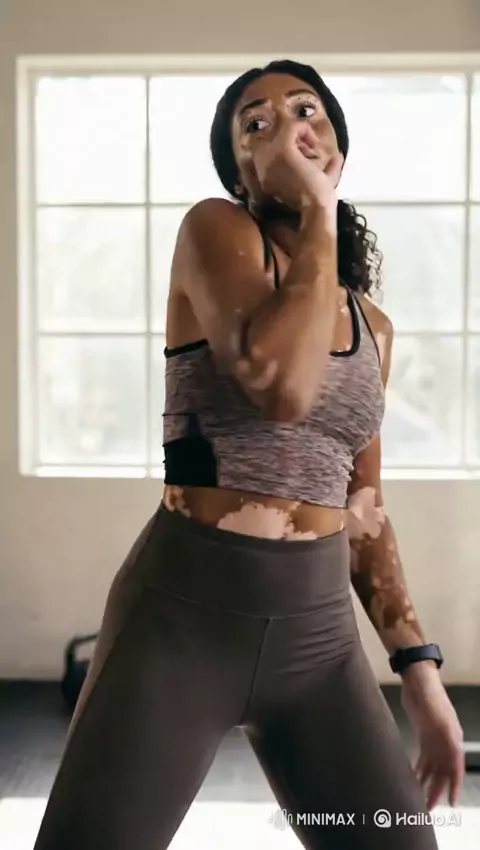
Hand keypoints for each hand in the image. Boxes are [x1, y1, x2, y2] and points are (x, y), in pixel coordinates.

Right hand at [252, 123, 341, 212]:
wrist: (316, 209)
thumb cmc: (317, 203)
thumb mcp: (318, 183)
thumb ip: (326, 170)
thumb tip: (338, 156)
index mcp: (266, 178)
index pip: (270, 150)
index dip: (289, 147)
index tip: (305, 154)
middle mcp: (263, 167)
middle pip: (274, 138)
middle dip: (293, 139)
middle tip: (309, 151)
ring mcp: (270, 158)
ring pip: (283, 130)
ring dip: (301, 135)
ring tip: (313, 149)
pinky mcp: (282, 151)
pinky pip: (291, 127)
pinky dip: (305, 130)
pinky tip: (314, 143)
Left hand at [400, 663, 464, 808]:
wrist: (417, 680)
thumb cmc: (428, 693)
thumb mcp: (437, 713)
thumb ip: (444, 730)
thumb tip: (455, 751)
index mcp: (452, 738)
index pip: (456, 768)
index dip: (454, 786)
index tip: (452, 803)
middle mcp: (446, 743)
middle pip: (443, 772)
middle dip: (437, 791)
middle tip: (428, 809)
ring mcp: (435, 741)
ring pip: (433, 769)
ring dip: (427, 784)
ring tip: (419, 800)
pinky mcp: (424, 737)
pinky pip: (423, 760)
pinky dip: (419, 771)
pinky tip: (413, 780)